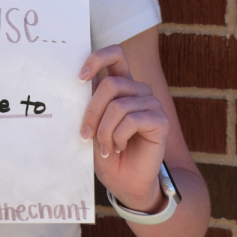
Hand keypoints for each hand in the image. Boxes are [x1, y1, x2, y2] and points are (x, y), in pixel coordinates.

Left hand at [78, 45, 169, 211]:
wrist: (126, 182)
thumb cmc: (107, 153)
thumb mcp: (92, 125)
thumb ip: (89, 102)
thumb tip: (77, 80)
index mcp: (121, 85)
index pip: (115, 55)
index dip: (97, 58)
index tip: (79, 78)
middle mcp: (137, 90)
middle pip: (111, 83)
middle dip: (92, 111)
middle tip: (85, 135)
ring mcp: (151, 104)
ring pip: (118, 105)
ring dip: (104, 131)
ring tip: (106, 147)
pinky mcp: (160, 120)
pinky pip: (131, 120)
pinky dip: (118, 137)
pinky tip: (119, 147)